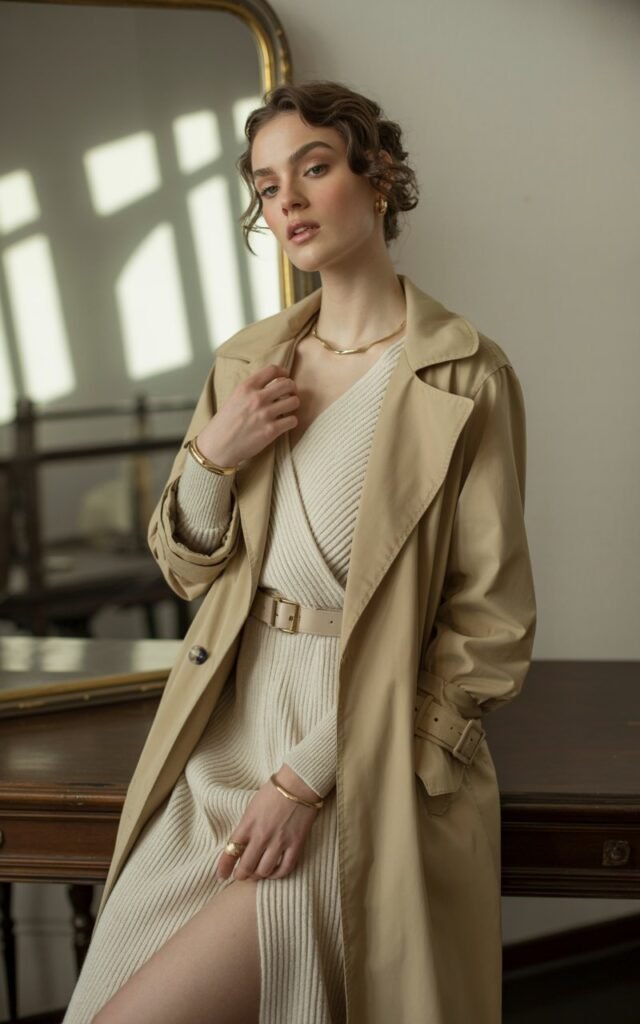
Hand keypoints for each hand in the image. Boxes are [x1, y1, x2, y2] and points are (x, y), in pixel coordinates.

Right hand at [197, 365, 299, 467]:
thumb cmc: (224, 423)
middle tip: (290, 395)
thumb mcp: (234, 398)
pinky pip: (293, 420)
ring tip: (288, 410)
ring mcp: (265, 414)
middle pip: (288, 384)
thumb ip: (251, 390)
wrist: (217, 446)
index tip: (285, 377)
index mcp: (246, 387)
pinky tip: (285, 423)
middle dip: (292, 389)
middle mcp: (257, 398)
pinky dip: (291, 421)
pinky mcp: (271, 431)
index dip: (283, 372)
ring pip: (294, 402)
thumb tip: (271, 386)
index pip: (272, 370)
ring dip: (293, 405)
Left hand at [215, 767, 320, 881]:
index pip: (230, 852)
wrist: (298, 784)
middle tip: (241, 875)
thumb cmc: (273, 792)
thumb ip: (246, 828)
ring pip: (264, 871)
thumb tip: (241, 846)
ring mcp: (279, 841)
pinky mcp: (296, 844)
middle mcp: (262, 835)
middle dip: (241, 875)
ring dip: (259, 875)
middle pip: (246, 867)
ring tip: (258, 873)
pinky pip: (285, 869)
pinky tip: (274, 872)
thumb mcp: (252, 808)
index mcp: (248, 824)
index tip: (221, 876)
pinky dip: (277, 875)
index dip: (223, 868)